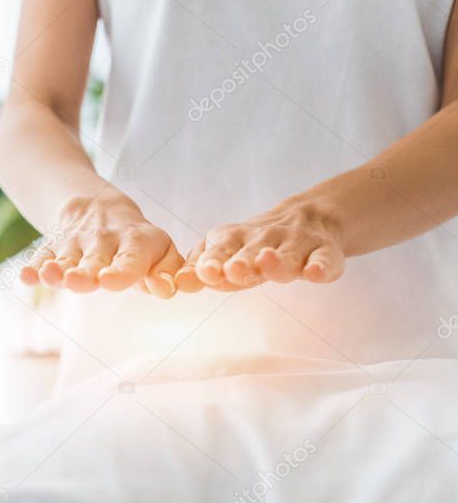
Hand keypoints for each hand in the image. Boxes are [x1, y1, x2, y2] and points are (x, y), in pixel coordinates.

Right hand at [20, 194, 182, 297]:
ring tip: (49, 276)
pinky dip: (33, 268)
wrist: (96, 206)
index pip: (130, 259)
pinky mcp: (53, 248)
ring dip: (56, 270)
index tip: (109, 281)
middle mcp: (104, 241)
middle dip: (84, 273)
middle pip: (93, 261)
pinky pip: (41, 257)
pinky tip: (25, 276)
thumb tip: (167, 290)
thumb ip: (167, 271)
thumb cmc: (137, 242)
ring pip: (65, 260)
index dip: (121, 270)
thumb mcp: (161, 250)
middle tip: (77, 281)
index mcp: (136, 242)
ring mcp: (75, 244)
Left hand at [175, 202, 344, 292]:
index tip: (207, 273)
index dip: (213, 262)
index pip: (219, 251)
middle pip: (252, 253)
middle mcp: (263, 240)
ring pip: (287, 255)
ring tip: (268, 264)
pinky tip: (314, 273)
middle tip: (234, 269)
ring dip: (277, 261)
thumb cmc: (250, 247)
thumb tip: (178, 283)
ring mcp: (295, 244)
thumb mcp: (222, 253)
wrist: (305, 219)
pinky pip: (325, 259)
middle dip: (242, 262)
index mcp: (232, 240)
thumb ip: (199, 268)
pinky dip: (321, 266)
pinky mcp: (324, 251)